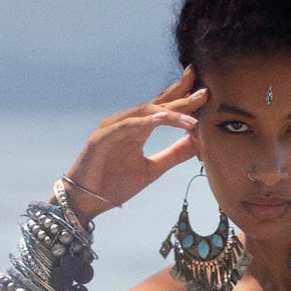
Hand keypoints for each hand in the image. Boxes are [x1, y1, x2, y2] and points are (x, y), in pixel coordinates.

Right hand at [62, 66, 207, 216]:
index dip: (182, 97)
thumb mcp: (153, 169)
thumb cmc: (114, 184)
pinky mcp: (102, 137)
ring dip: (170, 111)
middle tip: (204, 90)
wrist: (86, 200)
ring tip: (192, 113)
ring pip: (145, 112)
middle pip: (157, 104)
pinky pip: (127, 125)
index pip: (163, 108)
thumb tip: (198, 143)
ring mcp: (114, 127)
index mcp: (138, 128)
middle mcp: (126, 122)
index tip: (204, 90)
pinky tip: (163, 119)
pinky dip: (146, 121)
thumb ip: (174, 154)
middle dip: (181, 96)